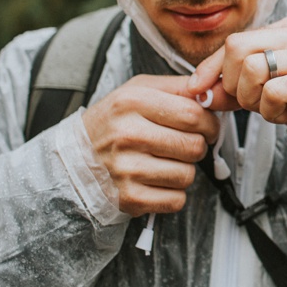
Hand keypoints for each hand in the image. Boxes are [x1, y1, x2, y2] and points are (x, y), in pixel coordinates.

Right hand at [81, 74, 236, 216]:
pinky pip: (176, 199)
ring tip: (163, 161)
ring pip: (187, 174)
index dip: (209, 122)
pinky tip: (156, 180)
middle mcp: (127, 135)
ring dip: (183, 169)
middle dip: (197, 145)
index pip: (193, 114)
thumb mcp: (138, 90)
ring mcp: (127, 169)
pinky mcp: (129, 198)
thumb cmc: (113, 122)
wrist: (75, 159)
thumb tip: (211, 92)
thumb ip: (177, 87)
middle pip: (194, 145)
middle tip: (182, 144)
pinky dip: (172, 193)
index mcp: (131, 102)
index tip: (206, 126)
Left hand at [187, 16, 286, 127]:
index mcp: (285, 29)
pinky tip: (286, 114)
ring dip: (253, 100)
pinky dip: (271, 111)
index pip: (234, 41)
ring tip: (272, 109)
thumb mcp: (265, 91)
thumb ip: (233, 88)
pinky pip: (274, 91)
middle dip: (233, 85)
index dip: (211, 67)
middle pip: (238, 48)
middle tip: (253, 104)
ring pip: (253, 68)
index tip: (198, 89)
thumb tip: (199, 91)